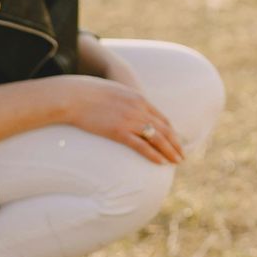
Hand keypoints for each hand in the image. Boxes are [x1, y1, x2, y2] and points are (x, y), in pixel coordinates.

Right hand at [60, 75, 182, 164]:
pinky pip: (141, 145)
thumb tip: (126, 111)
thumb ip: (125, 102)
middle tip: (182, 155)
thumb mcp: (114, 93)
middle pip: (164, 129)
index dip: (171, 131)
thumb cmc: (89, 94)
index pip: (161, 117)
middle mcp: (139, 109)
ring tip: (176, 161)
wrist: (74, 95)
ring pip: (157, 138)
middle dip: (175, 143)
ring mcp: (130, 120)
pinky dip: (153, 155)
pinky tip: (161, 163)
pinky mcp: (119, 131)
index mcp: (139, 98)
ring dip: (169, 151)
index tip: (176, 140)